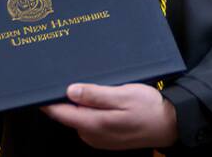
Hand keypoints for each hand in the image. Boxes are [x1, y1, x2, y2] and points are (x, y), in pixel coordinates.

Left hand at [41, 83, 177, 149]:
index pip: (59, 113)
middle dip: (64, 96)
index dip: (47, 99)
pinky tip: (99, 96)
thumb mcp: (123, 95)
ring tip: (86, 82)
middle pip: (67, 114)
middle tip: (65, 74)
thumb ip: (95, 95)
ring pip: (78, 117)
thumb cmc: (149, 108)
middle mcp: (92, 135)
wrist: (171, 124)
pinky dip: (89, 108)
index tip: (40, 85)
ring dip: (79, 101)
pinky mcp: (105, 137)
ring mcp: (98, 138)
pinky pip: (89, 121)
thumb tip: (70, 91)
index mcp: (94, 124)